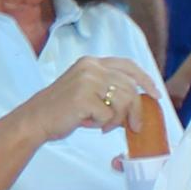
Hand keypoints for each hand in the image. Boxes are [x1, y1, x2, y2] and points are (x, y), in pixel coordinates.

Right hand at [29, 57, 152, 141]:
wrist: (35, 119)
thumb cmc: (61, 109)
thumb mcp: (86, 89)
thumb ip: (108, 88)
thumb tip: (137, 102)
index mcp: (91, 62)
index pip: (128, 65)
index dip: (145, 79)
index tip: (155, 94)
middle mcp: (91, 67)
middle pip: (130, 87)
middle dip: (134, 111)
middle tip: (131, 126)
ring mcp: (87, 81)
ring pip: (123, 101)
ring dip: (117, 119)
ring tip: (102, 125)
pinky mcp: (83, 98)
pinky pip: (109, 115)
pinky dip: (102, 125)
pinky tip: (88, 124)